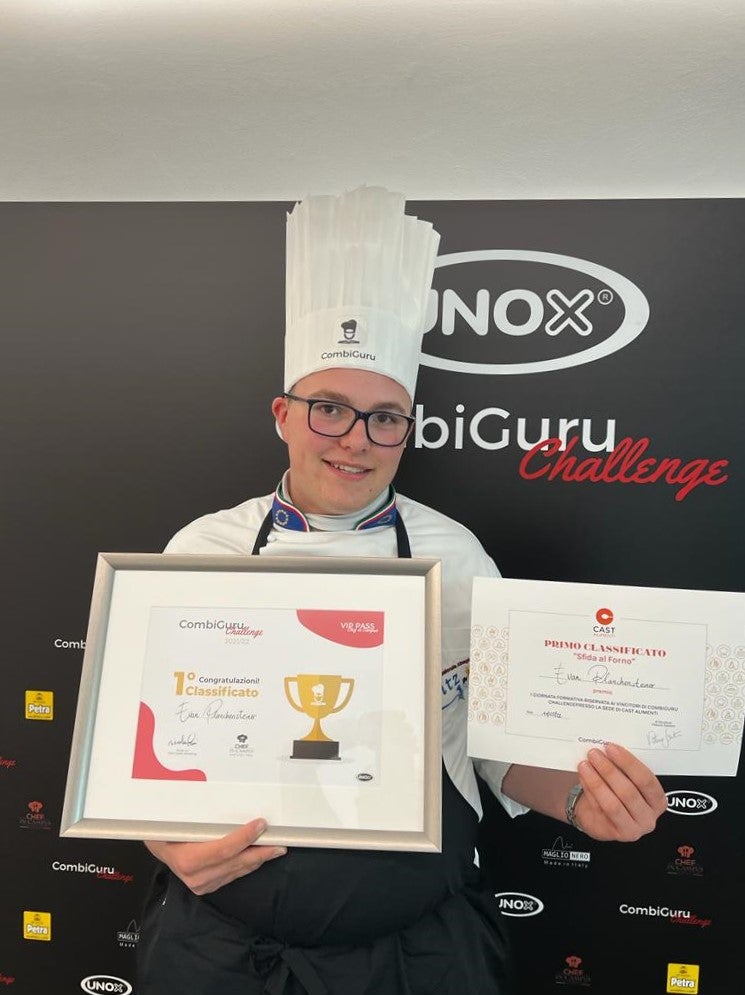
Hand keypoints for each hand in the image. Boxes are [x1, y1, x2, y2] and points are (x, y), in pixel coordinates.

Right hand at [144, 818, 286, 894]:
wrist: (158, 848)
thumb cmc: (167, 829)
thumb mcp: (176, 820)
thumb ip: (196, 815)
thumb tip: (217, 796)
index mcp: (187, 859)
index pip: (223, 849)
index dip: (244, 838)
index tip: (261, 824)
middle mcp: (196, 876)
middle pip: (235, 862)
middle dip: (260, 852)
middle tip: (280, 843)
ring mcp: (203, 884)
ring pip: (238, 870)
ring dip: (258, 859)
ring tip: (276, 848)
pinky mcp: (210, 887)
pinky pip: (234, 875)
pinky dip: (249, 864)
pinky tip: (260, 856)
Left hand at [574, 743, 666, 840]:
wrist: (600, 814)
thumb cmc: (616, 791)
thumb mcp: (626, 779)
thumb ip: (622, 767)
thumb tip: (607, 748)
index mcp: (658, 800)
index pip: (646, 780)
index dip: (628, 763)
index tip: (611, 748)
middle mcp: (648, 817)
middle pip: (628, 792)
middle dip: (609, 770)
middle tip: (594, 754)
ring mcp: (632, 829)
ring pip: (612, 804)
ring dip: (596, 781)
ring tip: (585, 765)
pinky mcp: (614, 834)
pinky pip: (600, 810)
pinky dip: (590, 791)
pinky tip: (583, 777)